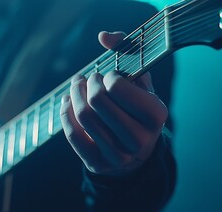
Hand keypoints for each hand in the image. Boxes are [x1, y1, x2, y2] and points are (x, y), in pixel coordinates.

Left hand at [60, 31, 167, 175]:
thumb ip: (127, 51)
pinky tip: (68, 100)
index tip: (110, 76)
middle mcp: (140, 139)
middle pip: (97, 101)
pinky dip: (65, 112)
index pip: (117, 87)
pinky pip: (72, 134)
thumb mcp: (140, 82)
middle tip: (89, 78)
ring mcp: (119, 156)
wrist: (136, 151)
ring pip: (83, 116)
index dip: (108, 76)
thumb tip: (103, 36)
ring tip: (76, 84)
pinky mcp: (98, 164)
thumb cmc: (137, 109)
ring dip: (74, 93)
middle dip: (88, 82)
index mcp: (156, 115)